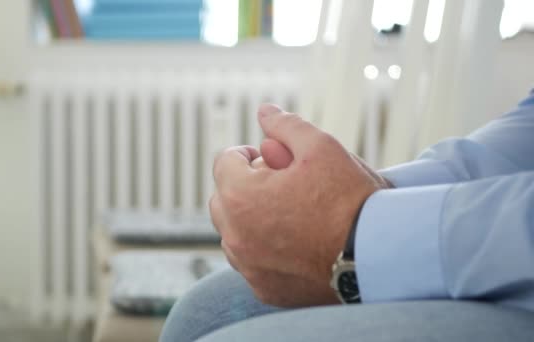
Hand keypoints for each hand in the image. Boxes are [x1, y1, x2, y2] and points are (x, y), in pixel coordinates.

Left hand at [210, 104, 390, 306]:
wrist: (377, 254)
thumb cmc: (349, 198)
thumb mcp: (321, 147)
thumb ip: (286, 126)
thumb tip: (264, 111)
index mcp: (240, 196)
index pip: (224, 162)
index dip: (246, 154)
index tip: (268, 157)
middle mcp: (235, 235)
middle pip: (223, 199)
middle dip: (245, 186)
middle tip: (280, 184)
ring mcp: (248, 266)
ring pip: (234, 233)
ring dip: (250, 219)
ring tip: (288, 212)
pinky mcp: (265, 289)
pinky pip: (251, 262)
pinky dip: (263, 249)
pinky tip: (294, 242)